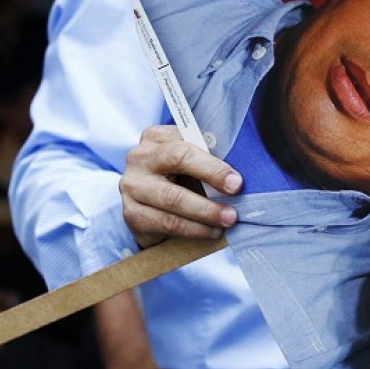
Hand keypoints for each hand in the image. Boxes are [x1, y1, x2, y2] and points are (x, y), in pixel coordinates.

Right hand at [119, 125, 242, 248]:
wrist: (147, 205)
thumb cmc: (178, 177)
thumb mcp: (190, 162)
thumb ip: (208, 159)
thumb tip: (238, 176)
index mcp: (156, 137)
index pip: (187, 144)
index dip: (213, 164)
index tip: (237, 182)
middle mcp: (140, 157)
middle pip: (178, 161)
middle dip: (211, 180)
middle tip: (234, 200)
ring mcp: (132, 185)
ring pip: (173, 198)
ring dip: (206, 212)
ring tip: (227, 220)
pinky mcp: (132, 212)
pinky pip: (166, 222)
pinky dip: (194, 229)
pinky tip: (211, 231)